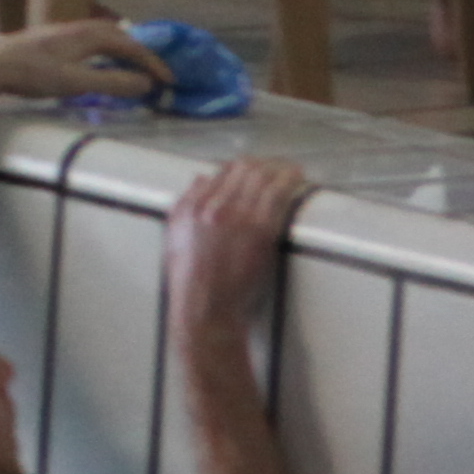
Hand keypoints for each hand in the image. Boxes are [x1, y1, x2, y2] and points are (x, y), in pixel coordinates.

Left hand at [0, 15, 166, 108]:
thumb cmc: (31, 75)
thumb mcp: (75, 83)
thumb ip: (111, 84)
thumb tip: (145, 83)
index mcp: (86, 35)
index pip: (130, 45)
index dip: (152, 62)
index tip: (168, 80)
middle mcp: (75, 28)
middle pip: (117, 35)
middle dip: (139, 52)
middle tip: (155, 72)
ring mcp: (59, 32)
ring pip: (100, 36)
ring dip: (120, 49)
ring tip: (132, 66)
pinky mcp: (47, 41)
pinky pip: (86, 41)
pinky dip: (102, 51)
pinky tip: (94, 62)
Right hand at [164, 156, 309, 326]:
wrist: (205, 309)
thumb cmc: (191, 282)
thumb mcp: (175, 238)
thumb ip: (186, 205)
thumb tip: (201, 180)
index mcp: (191, 208)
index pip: (218, 174)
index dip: (236, 169)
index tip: (249, 171)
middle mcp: (213, 207)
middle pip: (241, 170)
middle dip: (261, 165)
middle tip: (275, 167)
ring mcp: (238, 217)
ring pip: (261, 177)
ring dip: (279, 169)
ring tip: (292, 170)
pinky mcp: (261, 230)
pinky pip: (277, 195)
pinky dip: (289, 182)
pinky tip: (298, 179)